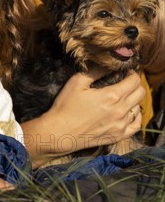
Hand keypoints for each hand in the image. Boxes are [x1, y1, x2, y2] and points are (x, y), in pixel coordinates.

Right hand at [22, 68, 144, 165]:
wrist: (60, 131)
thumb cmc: (66, 105)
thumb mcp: (76, 82)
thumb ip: (95, 71)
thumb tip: (108, 66)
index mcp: (112, 95)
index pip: (134, 81)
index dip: (132, 73)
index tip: (126, 72)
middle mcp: (121, 110)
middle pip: (140, 93)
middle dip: (135, 84)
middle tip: (126, 82)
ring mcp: (121, 125)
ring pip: (138, 108)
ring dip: (133, 100)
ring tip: (123, 97)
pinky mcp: (118, 136)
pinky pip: (136, 125)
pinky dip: (136, 116)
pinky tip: (129, 113)